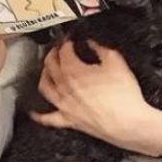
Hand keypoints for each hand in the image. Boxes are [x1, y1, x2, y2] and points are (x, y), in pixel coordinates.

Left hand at [28, 39, 150, 144]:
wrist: (127, 123)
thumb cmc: (123, 95)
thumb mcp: (116, 62)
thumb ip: (101, 48)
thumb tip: (92, 42)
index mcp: (74, 70)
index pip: (64, 50)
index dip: (66, 41)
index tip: (71, 38)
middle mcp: (64, 86)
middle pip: (50, 65)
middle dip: (53, 53)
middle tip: (59, 48)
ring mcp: (64, 104)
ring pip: (45, 87)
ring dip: (44, 75)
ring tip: (47, 69)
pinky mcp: (68, 120)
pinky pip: (48, 118)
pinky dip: (38, 115)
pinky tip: (33, 112)